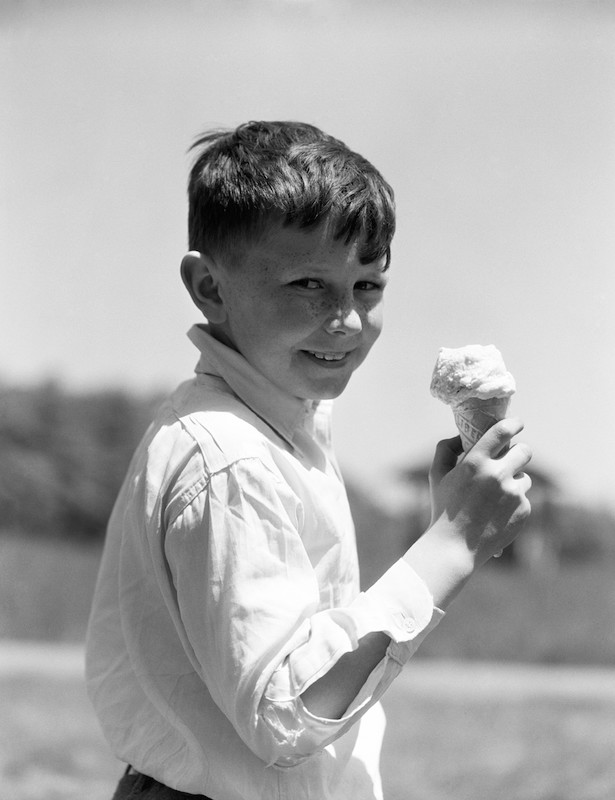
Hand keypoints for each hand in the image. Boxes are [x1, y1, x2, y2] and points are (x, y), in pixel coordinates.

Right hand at [428, 418, 531, 567]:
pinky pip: (525, 498)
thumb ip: (445, 448)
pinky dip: (514, 503)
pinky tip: (498, 514)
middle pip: (525, 451)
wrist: (454, 548)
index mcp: (475, 463)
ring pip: (525, 477)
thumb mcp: (436, 476)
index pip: (503, 431)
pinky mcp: (524, 511)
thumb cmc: (443, 510)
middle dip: (519, 452)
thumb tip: (461, 435)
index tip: (517, 423)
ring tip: (496, 496)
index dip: (514, 424)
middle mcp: (497, 475)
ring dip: (515, 481)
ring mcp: (513, 494)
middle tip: (511, 459)